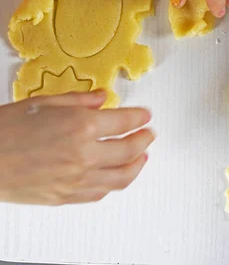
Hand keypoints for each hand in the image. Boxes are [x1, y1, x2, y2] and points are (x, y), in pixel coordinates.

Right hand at [0, 91, 153, 204]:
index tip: (145, 115)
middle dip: (144, 140)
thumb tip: (103, 98)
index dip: (140, 117)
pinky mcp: (65, 197)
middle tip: (149, 134)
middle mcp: (84, 154)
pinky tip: (117, 177)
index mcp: (81, 126)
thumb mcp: (45, 102)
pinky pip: (99, 193)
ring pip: (121, 177)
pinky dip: (114, 184)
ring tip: (142, 156)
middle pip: (129, 149)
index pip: (125, 121)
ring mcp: (76, 179)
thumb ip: (80, 100)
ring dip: (137, 165)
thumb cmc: (7, 129)